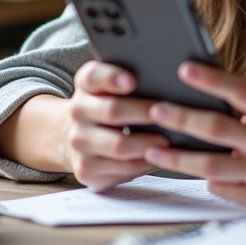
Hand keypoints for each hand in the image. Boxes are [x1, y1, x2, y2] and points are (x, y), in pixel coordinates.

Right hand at [63, 60, 170, 190]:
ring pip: (118, 145)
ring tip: (167, 140)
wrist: (76, 135)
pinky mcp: (85, 169)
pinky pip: (121, 168)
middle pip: (112, 111)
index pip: (93, 76)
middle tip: (167, 112)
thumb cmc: (109, 103)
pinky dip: (143, 163)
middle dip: (142, 112)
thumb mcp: (112, 85)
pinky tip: (158, 157)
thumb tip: (169, 75)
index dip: (112, 77)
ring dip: (146, 143)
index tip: (132, 80)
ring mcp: (79, 142)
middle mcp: (78, 111)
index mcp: (86, 84)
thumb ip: (132, 76)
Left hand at [143, 62, 245, 209]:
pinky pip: (224, 190)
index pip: (240, 92)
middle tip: (155, 110)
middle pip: (218, 130)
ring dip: (177, 158)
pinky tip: (190, 170)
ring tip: (153, 148)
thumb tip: (203, 83)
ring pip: (213, 167)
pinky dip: (207, 179)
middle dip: (182, 119)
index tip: (183, 69)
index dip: (210, 80)